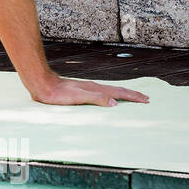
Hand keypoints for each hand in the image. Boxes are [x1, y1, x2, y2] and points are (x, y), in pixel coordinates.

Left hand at [27, 73, 149, 106]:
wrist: (43, 85)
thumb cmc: (58, 93)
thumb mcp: (78, 97)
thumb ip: (96, 98)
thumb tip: (115, 103)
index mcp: (96, 89)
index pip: (119, 93)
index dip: (133, 97)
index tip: (146, 100)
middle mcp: (94, 87)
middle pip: (117, 90)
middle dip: (132, 94)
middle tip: (145, 98)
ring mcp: (88, 89)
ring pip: (110, 91)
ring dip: (123, 94)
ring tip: (132, 97)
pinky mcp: (81, 91)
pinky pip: (102, 93)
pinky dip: (111, 95)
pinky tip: (108, 98)